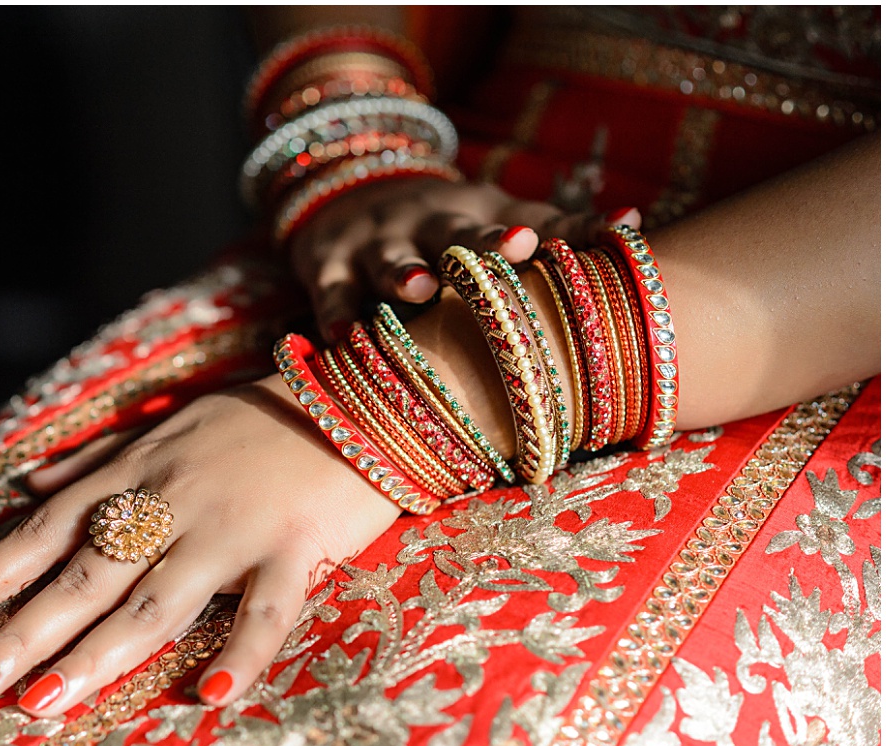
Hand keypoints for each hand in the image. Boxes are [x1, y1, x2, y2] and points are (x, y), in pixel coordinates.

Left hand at [0, 376, 396, 712]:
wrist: (367, 392)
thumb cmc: (257, 419)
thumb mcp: (164, 426)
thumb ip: (91, 463)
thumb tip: (26, 485)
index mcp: (133, 477)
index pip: (42, 534)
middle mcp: (170, 504)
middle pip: (83, 577)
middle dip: (21, 632)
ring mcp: (231, 529)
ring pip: (153, 600)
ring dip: (94, 655)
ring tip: (41, 702)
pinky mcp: (296, 549)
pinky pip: (266, 611)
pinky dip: (239, 655)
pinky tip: (204, 697)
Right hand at [290, 176, 639, 339]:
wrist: (343, 192)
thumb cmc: (440, 224)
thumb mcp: (494, 214)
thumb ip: (558, 225)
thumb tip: (634, 226)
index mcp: (479, 214)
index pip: (530, 220)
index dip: (563, 227)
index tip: (609, 230)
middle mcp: (430, 225)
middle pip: (459, 232)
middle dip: (485, 241)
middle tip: (516, 245)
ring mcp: (376, 244)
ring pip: (391, 259)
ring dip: (404, 272)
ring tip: (419, 287)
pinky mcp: (327, 268)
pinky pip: (330, 295)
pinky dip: (334, 315)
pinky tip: (340, 337)